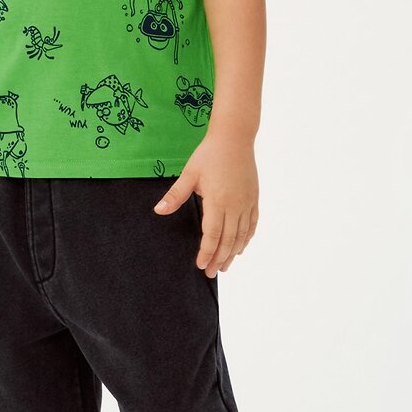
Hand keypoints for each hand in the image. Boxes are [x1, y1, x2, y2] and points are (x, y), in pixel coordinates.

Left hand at [153, 133, 258, 275]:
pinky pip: (252, 224)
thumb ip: (175, 195)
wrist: (234, 138)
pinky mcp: (254, 198)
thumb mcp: (189, 174)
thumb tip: (158, 211)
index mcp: (217, 201)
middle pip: (228, 240)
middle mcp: (235, 205)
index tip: (200, 265)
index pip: (212, 235)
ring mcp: (247, 202)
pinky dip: (246, 238)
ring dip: (233, 253)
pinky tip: (241, 247)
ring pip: (241, 235)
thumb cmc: (209, 154)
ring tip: (225, 266)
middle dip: (219, 259)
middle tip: (211, 273)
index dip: (207, 253)